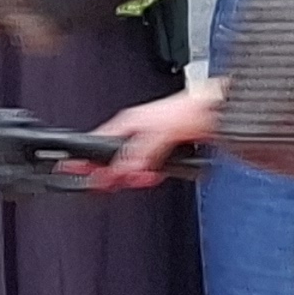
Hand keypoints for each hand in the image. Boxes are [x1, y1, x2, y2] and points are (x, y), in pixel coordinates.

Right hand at [85, 84, 223, 190]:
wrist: (214, 113)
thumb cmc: (187, 111)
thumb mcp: (159, 133)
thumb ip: (141, 152)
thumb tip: (125, 169)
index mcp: (127, 124)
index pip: (98, 145)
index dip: (88, 161)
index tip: (79, 173)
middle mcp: (135, 133)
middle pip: (114, 161)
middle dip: (115, 174)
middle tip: (115, 183)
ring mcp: (149, 144)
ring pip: (132, 168)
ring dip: (135, 177)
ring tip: (143, 178)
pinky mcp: (163, 153)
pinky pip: (150, 170)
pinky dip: (150, 176)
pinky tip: (154, 175)